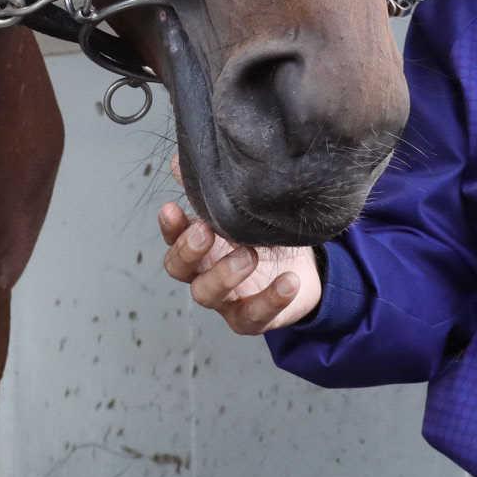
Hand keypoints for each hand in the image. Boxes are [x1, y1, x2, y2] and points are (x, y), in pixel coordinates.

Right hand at [158, 172, 320, 333]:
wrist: (306, 269)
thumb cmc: (266, 235)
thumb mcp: (244, 210)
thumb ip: (213, 187)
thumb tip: (183, 158)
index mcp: (200, 244)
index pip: (173, 237)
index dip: (170, 226)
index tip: (171, 208)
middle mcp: (205, 272)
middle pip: (179, 268)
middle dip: (188, 250)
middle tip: (206, 231)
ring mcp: (226, 299)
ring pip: (207, 294)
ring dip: (224, 273)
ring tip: (250, 255)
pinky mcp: (251, 318)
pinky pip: (254, 315)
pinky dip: (271, 299)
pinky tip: (288, 281)